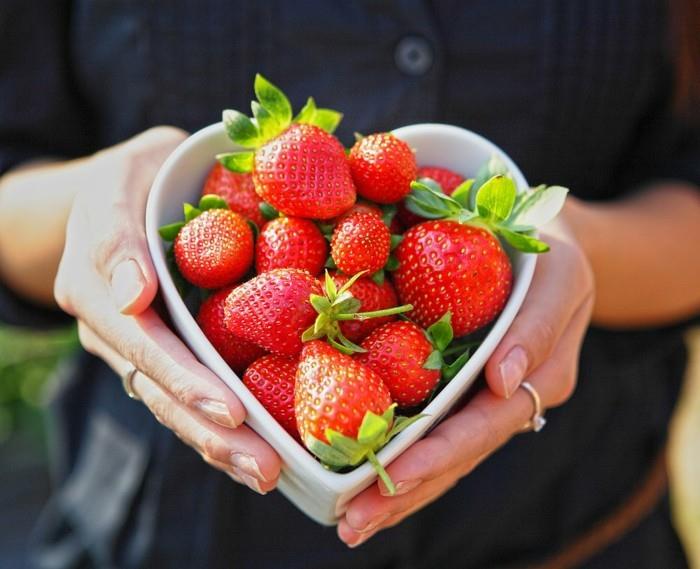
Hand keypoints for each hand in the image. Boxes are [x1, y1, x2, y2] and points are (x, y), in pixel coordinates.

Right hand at [54, 127, 280, 493]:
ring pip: (172, 404)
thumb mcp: (124, 176)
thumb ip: (117, 234)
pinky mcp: (162, 353)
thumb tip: (133, 298)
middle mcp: (112, 327)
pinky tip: (257, 454)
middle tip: (262, 466)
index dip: (184, 377)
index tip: (230, 408)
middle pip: (159, 389)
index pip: (142, 341)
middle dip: (210, 429)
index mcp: (96, 284)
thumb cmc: (135, 177)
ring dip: (219, 443)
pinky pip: (187, 395)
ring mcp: (134, 347)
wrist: (122, 194)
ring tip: (267, 475)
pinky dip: (220, 428)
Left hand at [337, 212, 593, 545]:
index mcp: (539, 380)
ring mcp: (481, 398)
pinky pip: (429, 425)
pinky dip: (398, 453)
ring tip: (348, 520)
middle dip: (404, 491)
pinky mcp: (458, 385)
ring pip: (441, 453)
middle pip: (456, 456)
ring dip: (396, 489)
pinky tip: (361, 472)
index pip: (482, 427)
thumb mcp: (560, 277)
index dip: (437, 455)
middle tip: (352, 523)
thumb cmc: (551, 254)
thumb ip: (537, 328)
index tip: (391, 480)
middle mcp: (507, 400)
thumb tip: (504, 381)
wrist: (544, 242)